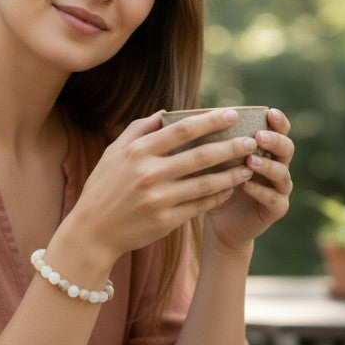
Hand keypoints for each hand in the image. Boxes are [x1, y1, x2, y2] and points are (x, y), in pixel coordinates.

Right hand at [68, 109, 260, 263]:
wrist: (92, 232)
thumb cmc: (103, 188)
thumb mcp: (112, 154)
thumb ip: (138, 130)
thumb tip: (166, 112)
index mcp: (137, 152)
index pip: (181, 130)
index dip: (210, 121)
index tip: (232, 114)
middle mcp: (149, 174)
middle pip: (200, 156)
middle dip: (231, 146)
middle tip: (252, 140)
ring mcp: (159, 199)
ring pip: (206, 183)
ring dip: (231, 174)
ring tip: (249, 166)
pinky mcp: (166, 221)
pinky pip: (200, 205)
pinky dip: (218, 196)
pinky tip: (231, 188)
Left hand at [204, 108, 293, 250]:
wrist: (220, 223)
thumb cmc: (214, 185)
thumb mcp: (210, 161)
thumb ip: (205, 140)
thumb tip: (168, 113)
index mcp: (266, 150)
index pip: (279, 131)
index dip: (278, 121)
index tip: (269, 112)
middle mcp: (277, 166)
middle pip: (287, 148)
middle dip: (275, 141)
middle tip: (258, 137)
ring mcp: (280, 188)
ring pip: (282, 173)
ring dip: (267, 165)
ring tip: (250, 161)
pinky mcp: (277, 208)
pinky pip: (274, 198)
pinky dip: (261, 191)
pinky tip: (246, 186)